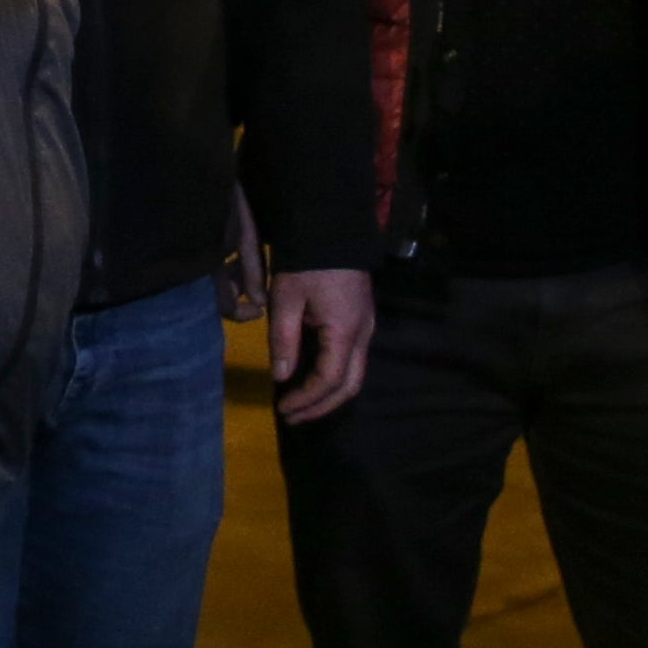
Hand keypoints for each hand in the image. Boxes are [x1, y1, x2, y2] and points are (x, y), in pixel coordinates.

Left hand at [267, 267, 377, 421]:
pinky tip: (312, 381)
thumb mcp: (286, 299)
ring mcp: (367, 328)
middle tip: (293, 417)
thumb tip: (281, 377)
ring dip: (328, 395)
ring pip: (354, 375)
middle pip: (349, 386)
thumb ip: (284, 340)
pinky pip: (353, 360)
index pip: (328, 380)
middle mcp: (363, 335)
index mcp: (345, 332)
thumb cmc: (306, 263)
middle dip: (321, 406)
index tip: (282, 408)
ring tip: (300, 405)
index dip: (306, 399)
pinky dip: (334, 378)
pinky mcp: (362, 321)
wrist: (331, 229)